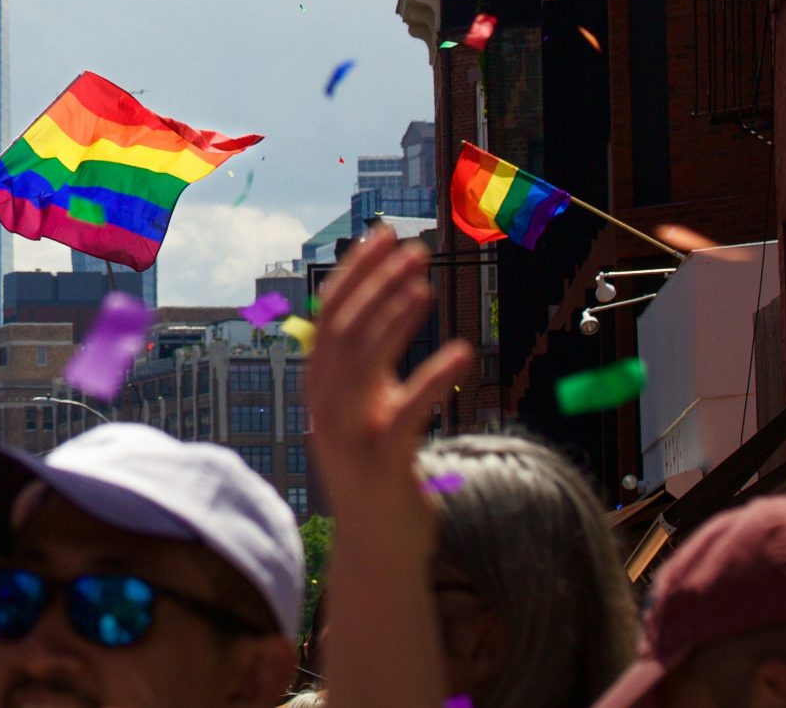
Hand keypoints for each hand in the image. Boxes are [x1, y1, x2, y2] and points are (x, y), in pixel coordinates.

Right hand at [308, 228, 473, 554]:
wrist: (377, 548)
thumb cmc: (379, 474)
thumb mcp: (366, 410)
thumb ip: (367, 366)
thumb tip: (383, 307)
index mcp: (322, 388)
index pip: (330, 315)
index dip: (355, 273)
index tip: (383, 236)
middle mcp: (326, 404)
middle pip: (343, 327)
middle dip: (375, 282)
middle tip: (413, 248)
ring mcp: (349, 432)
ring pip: (363, 359)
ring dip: (394, 314)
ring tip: (426, 282)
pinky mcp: (382, 460)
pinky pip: (408, 408)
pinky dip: (434, 375)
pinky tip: (462, 350)